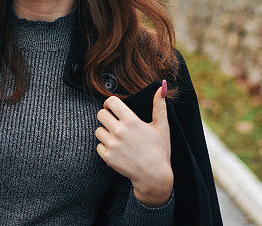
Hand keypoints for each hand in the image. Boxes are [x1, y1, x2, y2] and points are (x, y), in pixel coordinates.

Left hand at [95, 79, 173, 205]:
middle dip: (107, 115)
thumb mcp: (162, 126)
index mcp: (131, 121)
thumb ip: (160, 105)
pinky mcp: (108, 157)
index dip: (111, 103)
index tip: (115, 108)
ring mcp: (112, 145)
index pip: (111, 102)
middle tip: (115, 122)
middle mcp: (119, 131)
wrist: (154, 176)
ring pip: (98, 130)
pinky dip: (105, 146)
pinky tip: (116, 149)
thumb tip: (162, 86)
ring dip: (105, 131)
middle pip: (100, 114)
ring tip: (117, 137)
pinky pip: (98, 145)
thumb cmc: (159, 150)